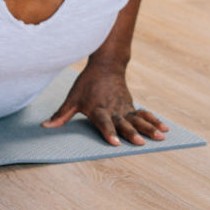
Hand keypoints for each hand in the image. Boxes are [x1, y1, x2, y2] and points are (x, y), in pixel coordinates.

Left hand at [42, 64, 169, 145]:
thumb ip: (61, 114)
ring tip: (160, 137)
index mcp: (98, 109)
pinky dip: (154, 120)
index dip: (108, 132)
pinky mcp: (131, 106)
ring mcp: (124, 108)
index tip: (114, 142)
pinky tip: (165, 128)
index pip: (103, 122)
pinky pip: (144, 114)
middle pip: (123, 123)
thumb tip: (45, 126)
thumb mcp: (72, 98)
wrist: (106, 66)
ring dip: (148, 128)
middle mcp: (113, 109)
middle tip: (140, 143)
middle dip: (131, 133)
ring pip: (137, 119)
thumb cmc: (86, 84)